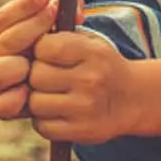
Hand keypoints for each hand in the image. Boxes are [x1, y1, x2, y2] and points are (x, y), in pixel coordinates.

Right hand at [0, 0, 56, 120]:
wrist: (63, 88)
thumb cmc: (57, 53)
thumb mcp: (59, 32)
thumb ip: (64, 17)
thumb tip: (79, 5)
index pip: (0, 20)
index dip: (20, 7)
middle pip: (3, 42)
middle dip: (29, 27)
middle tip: (52, 15)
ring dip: (16, 63)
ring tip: (35, 59)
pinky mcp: (6, 108)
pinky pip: (0, 107)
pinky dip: (11, 100)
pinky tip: (25, 93)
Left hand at [22, 29, 139, 143]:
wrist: (132, 99)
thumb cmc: (101, 66)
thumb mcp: (91, 42)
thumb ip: (61, 34)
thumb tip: (28, 30)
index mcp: (92, 53)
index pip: (44, 47)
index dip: (40, 50)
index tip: (48, 55)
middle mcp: (91, 79)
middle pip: (36, 75)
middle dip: (37, 76)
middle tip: (49, 77)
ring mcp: (86, 107)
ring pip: (35, 103)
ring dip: (38, 100)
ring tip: (53, 95)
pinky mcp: (82, 131)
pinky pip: (43, 126)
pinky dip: (45, 120)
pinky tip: (58, 112)